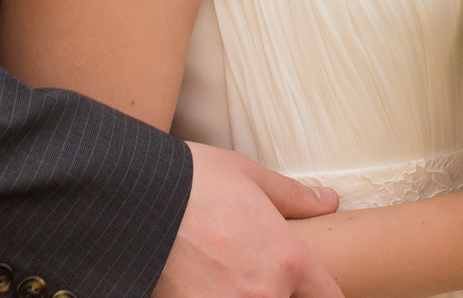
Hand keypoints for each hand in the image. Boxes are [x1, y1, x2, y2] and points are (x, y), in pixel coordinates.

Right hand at [153, 142, 343, 297]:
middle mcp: (265, 293)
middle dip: (276, 290)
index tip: (308, 286)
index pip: (328, 297)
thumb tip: (327, 201)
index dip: (318, 292)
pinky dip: (210, 297)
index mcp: (288, 259)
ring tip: (223, 274)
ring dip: (242, 294)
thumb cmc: (193, 181)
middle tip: (249, 269)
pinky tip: (201, 283)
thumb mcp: (250, 177)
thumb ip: (295, 197)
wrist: (134, 198)